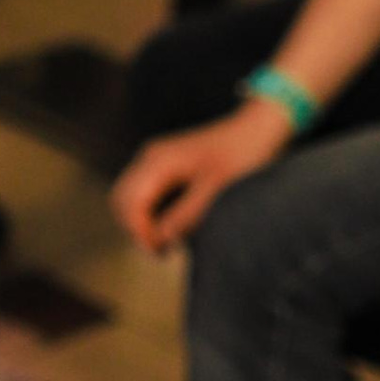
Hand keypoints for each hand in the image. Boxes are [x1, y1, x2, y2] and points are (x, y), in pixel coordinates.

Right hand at [112, 99, 288, 253]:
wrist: (257, 128)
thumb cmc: (242, 155)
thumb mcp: (217, 189)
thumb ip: (187, 214)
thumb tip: (161, 239)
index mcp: (158, 161)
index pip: (129, 203)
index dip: (139, 232)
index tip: (160, 253)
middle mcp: (150, 158)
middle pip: (122, 201)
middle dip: (135, 229)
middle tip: (161, 253)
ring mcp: (156, 160)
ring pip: (130, 198)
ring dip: (141, 223)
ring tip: (166, 244)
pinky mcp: (166, 167)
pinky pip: (144, 194)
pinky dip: (150, 214)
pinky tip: (171, 227)